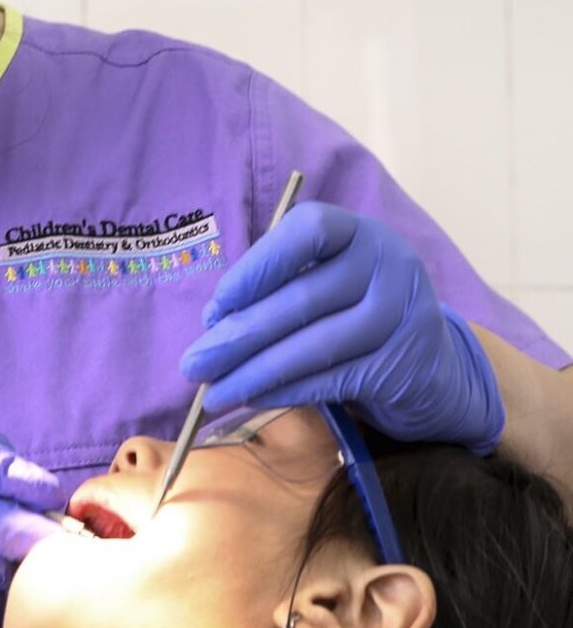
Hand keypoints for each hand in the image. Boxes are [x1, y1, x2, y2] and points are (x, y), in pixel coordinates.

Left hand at [181, 203, 504, 454]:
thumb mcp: (325, 285)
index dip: (258, 265)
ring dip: (254, 372)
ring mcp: (403, 314)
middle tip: (193, 364)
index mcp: (358, 232)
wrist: (434, 370)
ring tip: (212, 392)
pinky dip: (287, 390)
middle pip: (302, 297)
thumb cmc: (357, 315)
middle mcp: (388, 264)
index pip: (307, 230)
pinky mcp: (405, 364)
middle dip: (239, 335)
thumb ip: (278, 290)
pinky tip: (253, 397)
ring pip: (315, 344)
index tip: (219, 303)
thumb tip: (214, 323)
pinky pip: (333, 379)